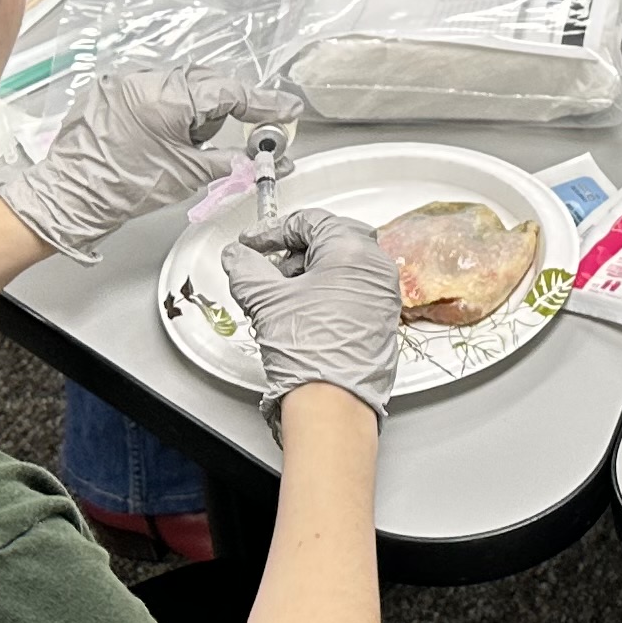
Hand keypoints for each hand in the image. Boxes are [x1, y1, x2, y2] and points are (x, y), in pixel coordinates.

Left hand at [4, 66, 303, 258]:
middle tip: (241, 134)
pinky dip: (166, 107)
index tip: (285, 110)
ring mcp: (124, 81)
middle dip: (224, 109)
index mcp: (168, 97)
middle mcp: (145, 79)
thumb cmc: (122, 188)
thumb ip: (235, 161)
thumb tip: (268, 160)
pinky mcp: (110, 89)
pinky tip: (161, 135)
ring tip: (180, 144)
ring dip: (192, 109)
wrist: (71, 197)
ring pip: (179, 84)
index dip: (262, 104)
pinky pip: (153, 88)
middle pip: (206, 83)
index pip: (229, 92)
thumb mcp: (189, 174)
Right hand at [218, 210, 402, 424]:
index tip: (252, 245)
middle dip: (295, 251)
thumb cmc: (309, 348)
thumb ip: (246, 268)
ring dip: (310, 273)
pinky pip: (355, 290)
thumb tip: (237, 256)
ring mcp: (384, 294)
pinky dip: (328, 291)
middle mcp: (376, 267)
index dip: (273, 231)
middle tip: (268, 268)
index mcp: (352, 250)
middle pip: (331, 239)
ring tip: (280, 295)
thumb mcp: (265, 299)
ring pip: (344, 266)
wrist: (333, 402)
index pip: (310, 221)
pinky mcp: (383, 318)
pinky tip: (303, 312)